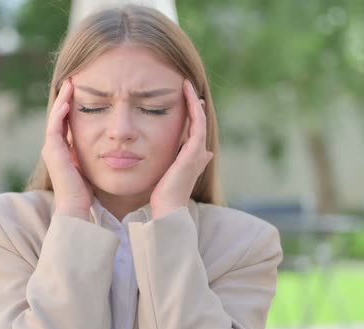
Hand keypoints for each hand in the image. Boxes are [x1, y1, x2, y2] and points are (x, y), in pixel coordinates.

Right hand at [42, 78, 93, 220]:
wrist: (77, 209)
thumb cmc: (89, 193)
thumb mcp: (95, 166)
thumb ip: (99, 154)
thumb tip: (117, 144)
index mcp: (65, 150)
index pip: (67, 121)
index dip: (74, 105)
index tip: (83, 90)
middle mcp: (55, 147)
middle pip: (59, 115)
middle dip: (66, 97)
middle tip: (73, 79)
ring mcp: (51, 148)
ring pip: (55, 117)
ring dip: (62, 99)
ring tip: (70, 83)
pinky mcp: (52, 151)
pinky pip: (55, 126)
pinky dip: (60, 112)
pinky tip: (68, 100)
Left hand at [150, 79, 213, 218]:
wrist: (168, 207)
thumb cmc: (164, 195)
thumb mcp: (168, 175)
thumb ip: (177, 165)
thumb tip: (193, 158)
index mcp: (192, 158)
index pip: (193, 130)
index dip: (191, 114)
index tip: (185, 101)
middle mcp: (198, 152)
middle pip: (199, 122)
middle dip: (194, 104)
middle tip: (187, 87)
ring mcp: (198, 151)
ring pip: (200, 119)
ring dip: (194, 101)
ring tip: (186, 85)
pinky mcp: (195, 150)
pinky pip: (198, 123)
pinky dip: (194, 108)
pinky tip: (189, 95)